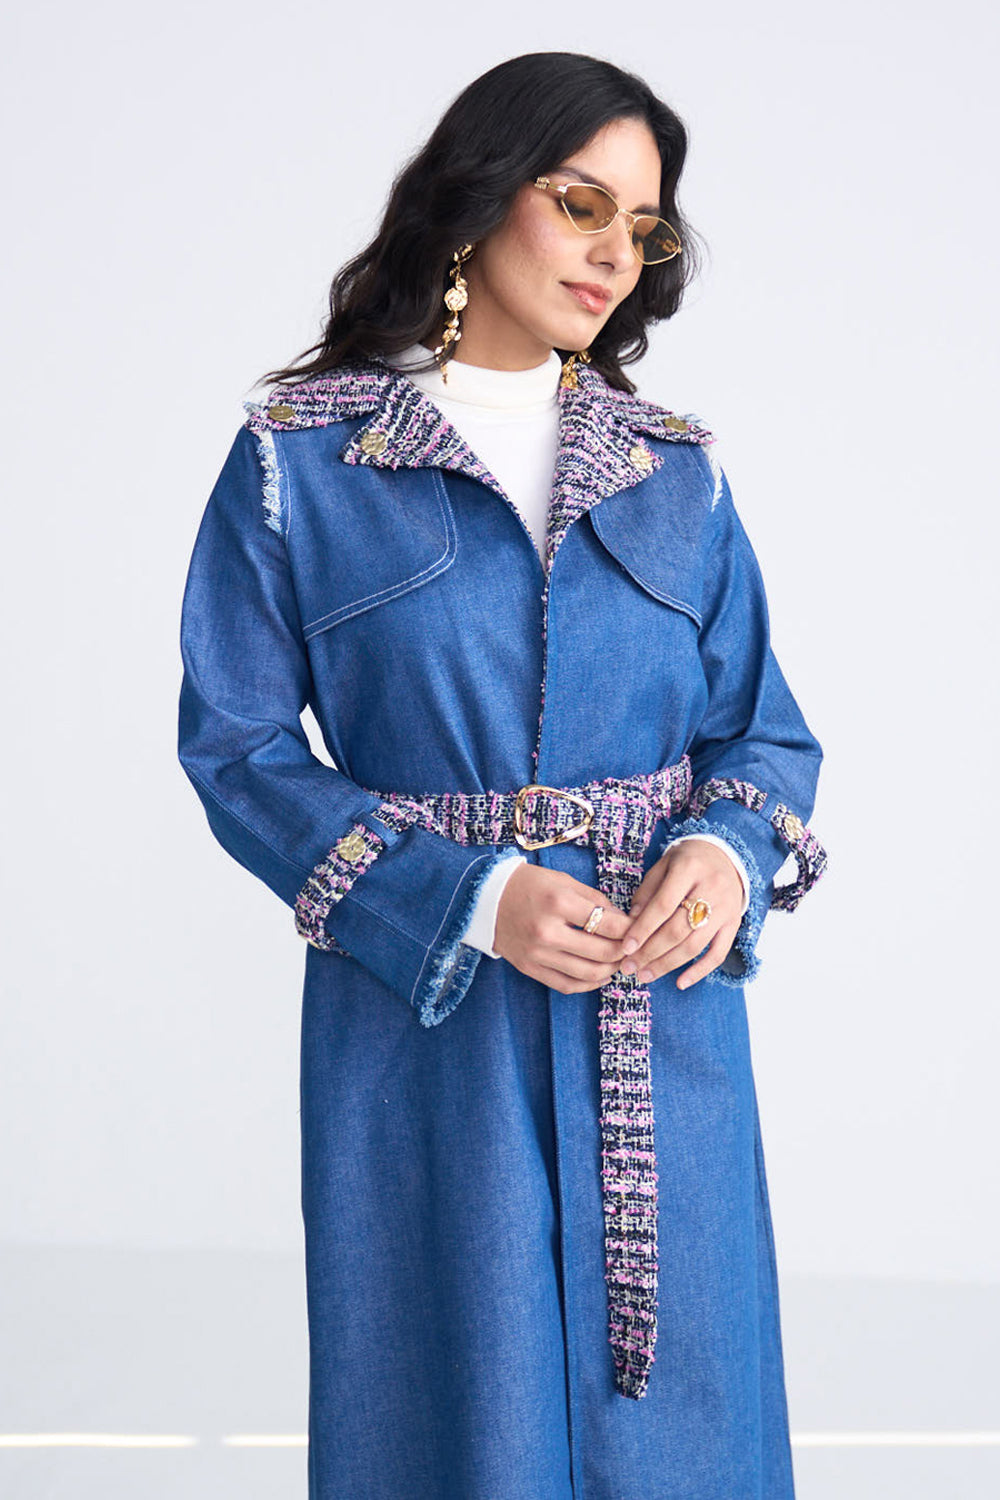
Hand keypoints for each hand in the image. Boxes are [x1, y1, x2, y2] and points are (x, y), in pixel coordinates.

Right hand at [494, 863, 635, 992]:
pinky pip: (566, 985)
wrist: (486, 899)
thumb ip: (595, 900)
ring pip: (587, 973)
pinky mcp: (530, 968)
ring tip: (619, 963)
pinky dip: (589, 985)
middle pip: (601, 952)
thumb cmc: (529, 885)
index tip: (639, 929)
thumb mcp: (563, 881)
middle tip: (633, 949)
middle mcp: (547, 931)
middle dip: (624, 952)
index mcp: (557, 903)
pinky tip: (600, 976)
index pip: (607, 924)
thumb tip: (624, 921)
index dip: (630, 929)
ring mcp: (538, 953)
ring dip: (610, 971)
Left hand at [619, 838, 744, 990]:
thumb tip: (631, 924)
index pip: (663, 906)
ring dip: (668, 964)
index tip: (626, 948)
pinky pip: (719, 953)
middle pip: (678, 929)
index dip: (643, 929)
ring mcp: (726, 908)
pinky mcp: (734, 923)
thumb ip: (647, 893)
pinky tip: (680, 983)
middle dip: (651, 952)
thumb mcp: (663, 865)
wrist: (726, 855)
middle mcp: (711, 888)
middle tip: (629, 967)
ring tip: (645, 975)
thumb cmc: (687, 861)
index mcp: (689, 869)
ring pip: (695, 944)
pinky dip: (700, 971)